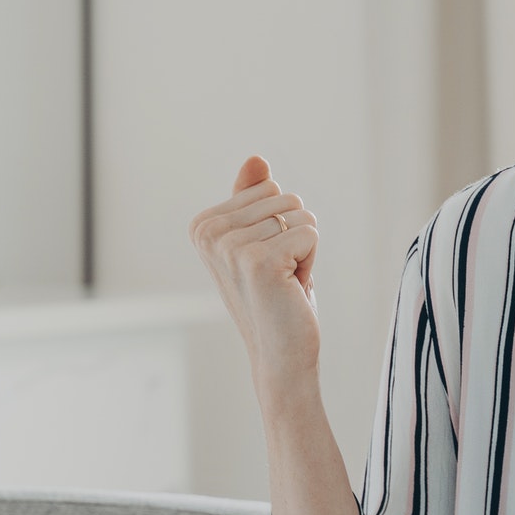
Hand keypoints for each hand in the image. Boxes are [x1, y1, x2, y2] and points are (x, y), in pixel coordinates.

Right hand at [189, 155, 321, 389]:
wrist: (280, 355)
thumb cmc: (276, 298)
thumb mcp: (263, 241)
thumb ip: (255, 199)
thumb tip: (256, 159)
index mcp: (203, 224)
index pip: (269, 187)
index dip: (280, 225)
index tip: (267, 261)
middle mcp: (209, 233)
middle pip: (285, 197)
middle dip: (294, 236)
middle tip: (279, 275)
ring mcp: (230, 247)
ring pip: (300, 214)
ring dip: (303, 251)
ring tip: (284, 283)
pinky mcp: (257, 261)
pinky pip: (310, 232)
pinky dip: (311, 262)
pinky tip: (291, 290)